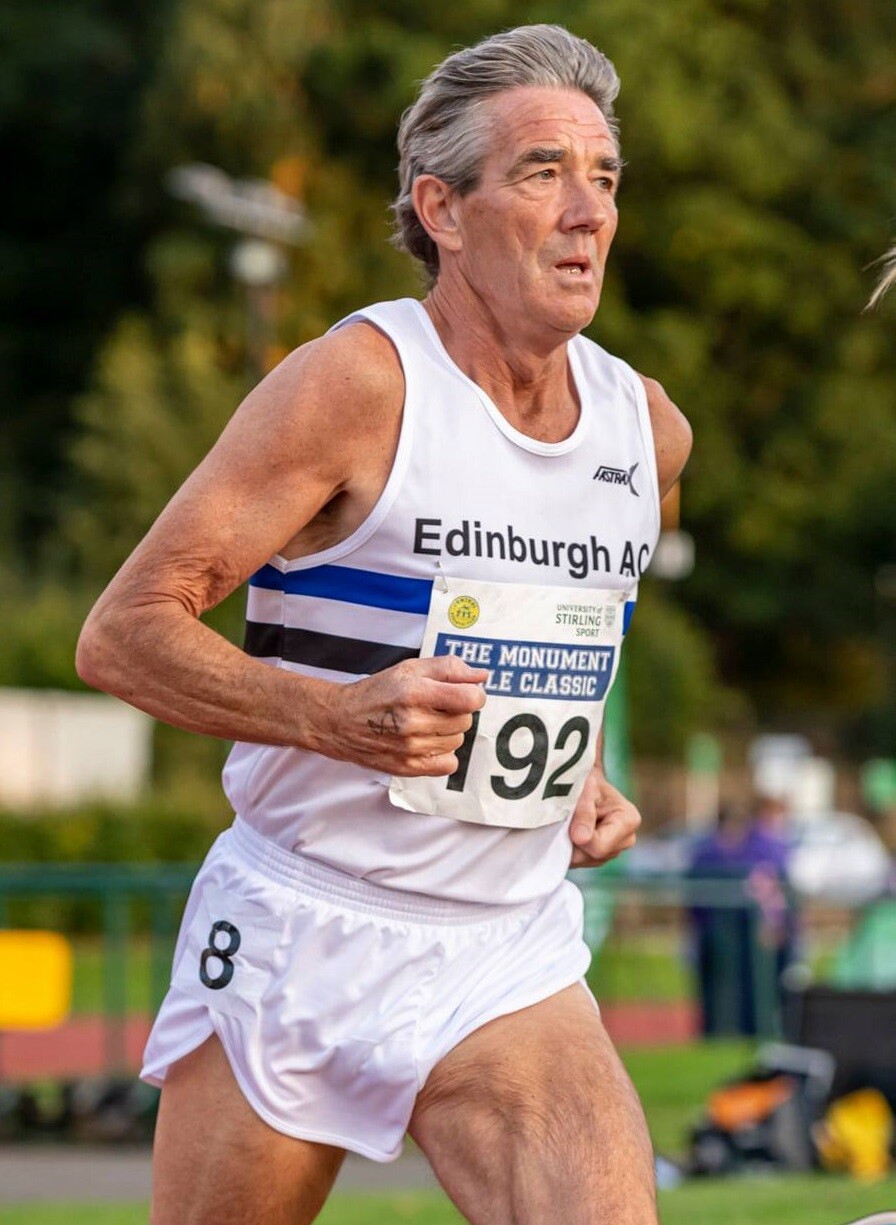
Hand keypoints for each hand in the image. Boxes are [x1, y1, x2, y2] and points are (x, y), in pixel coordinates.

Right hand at [321, 654, 487, 775]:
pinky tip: (427, 742)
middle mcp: (413, 721)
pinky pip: (448, 764)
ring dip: (448, 732)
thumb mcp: (410, 668)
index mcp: (415, 691)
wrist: (340, 720)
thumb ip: (449, 668)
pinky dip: (443, 754)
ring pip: (457, 741)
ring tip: (426, 723)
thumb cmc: (378, 691)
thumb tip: (483, 676)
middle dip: (456, 712)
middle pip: (465, 721)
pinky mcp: (407, 768)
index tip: (464, 693)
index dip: (474, 695)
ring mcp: (410, 748)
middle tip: (435, 707)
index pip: (470, 699)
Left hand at [568, 770, 640, 866]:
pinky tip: (569, 833)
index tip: (569, 817)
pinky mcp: (600, 857)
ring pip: (583, 861)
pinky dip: (570, 848)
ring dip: (570, 844)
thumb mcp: (585, 789)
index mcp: (628, 820)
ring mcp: (613, 851)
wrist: (585, 784)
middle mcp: (626, 840)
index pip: (599, 846)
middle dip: (573, 841)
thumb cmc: (587, 783)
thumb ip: (584, 812)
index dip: (578, 836)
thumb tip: (581, 838)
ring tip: (569, 823)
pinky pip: (579, 861)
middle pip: (591, 856)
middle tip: (566, 819)